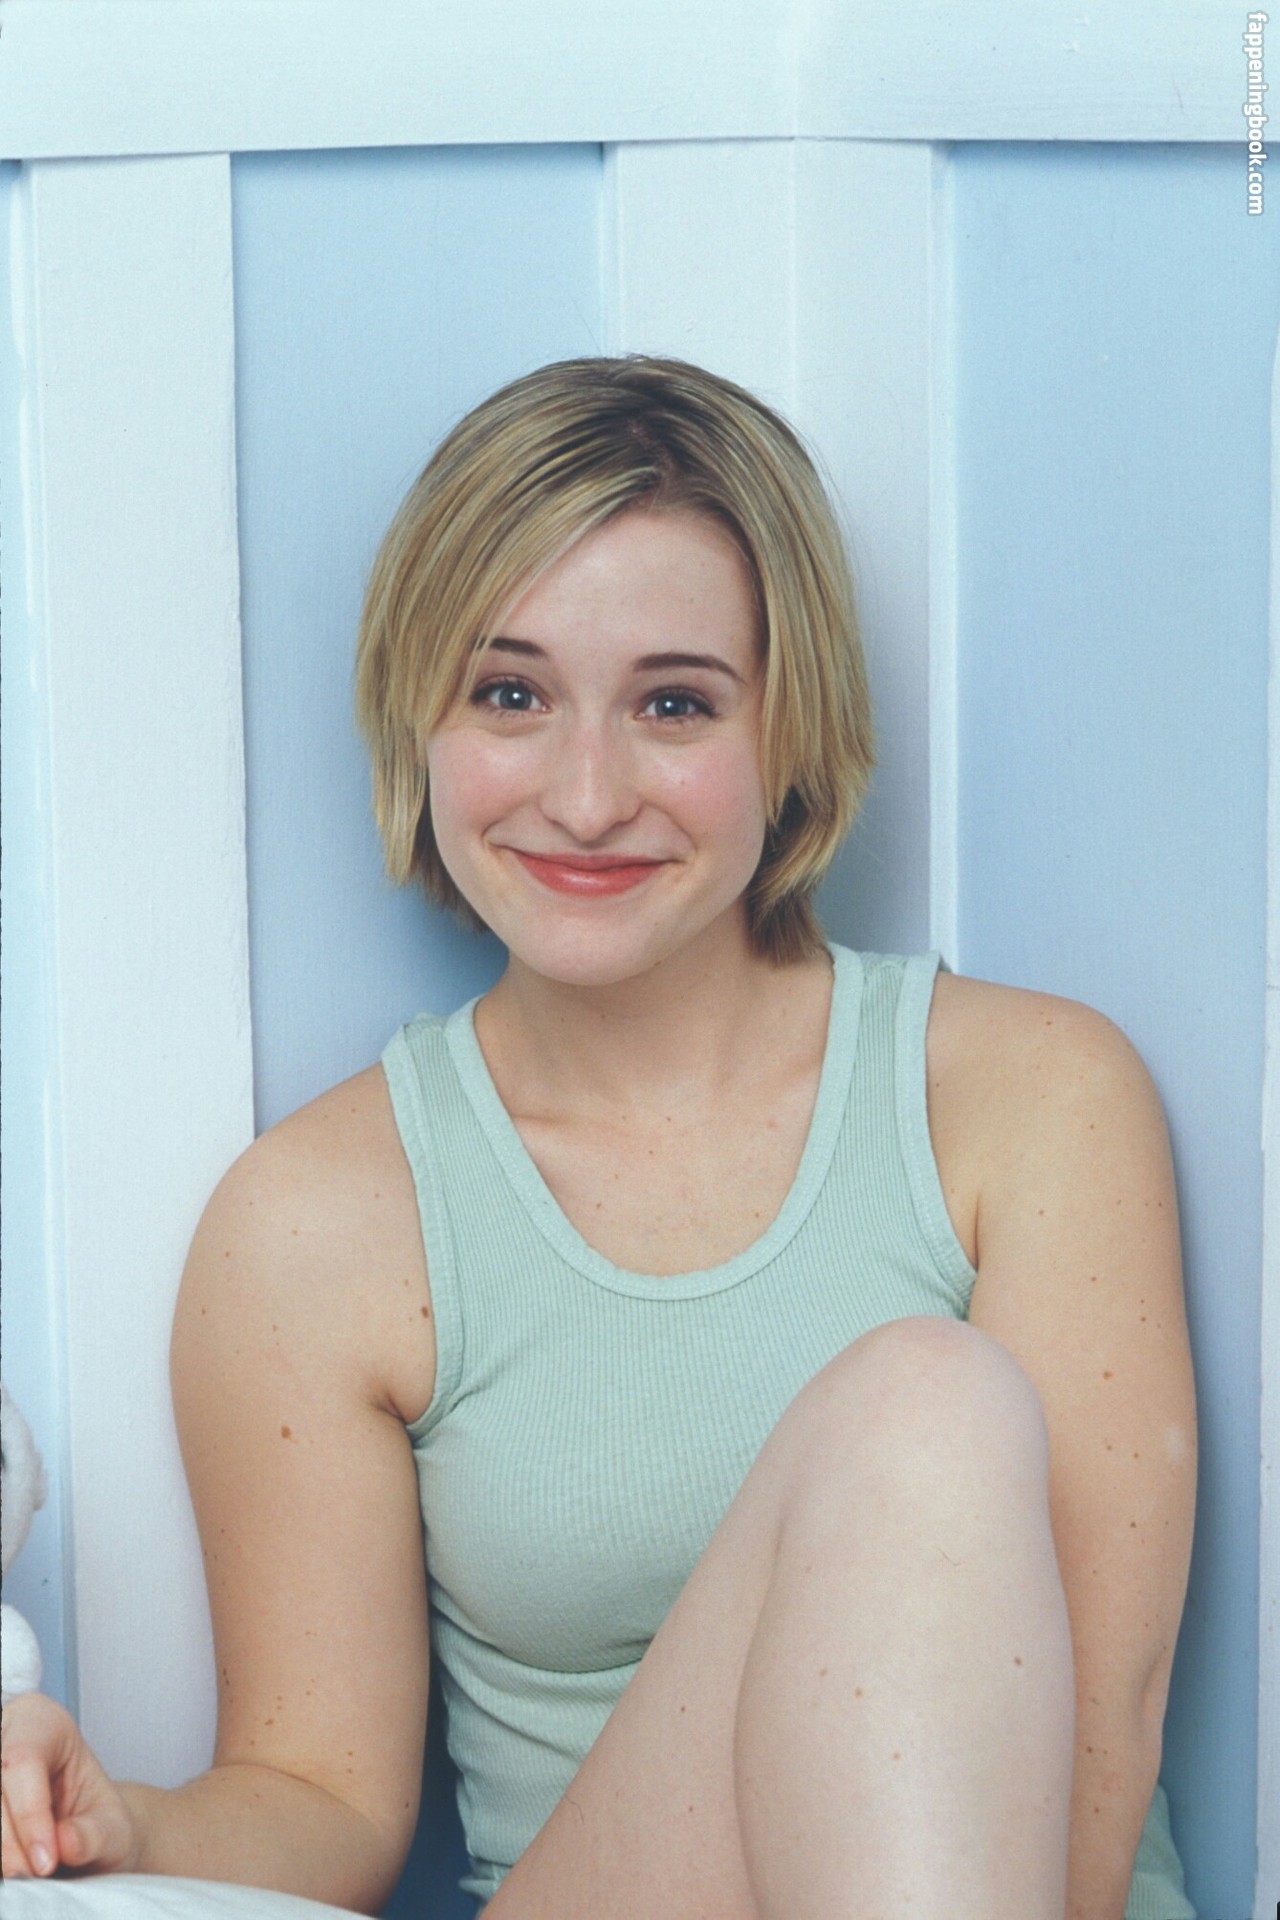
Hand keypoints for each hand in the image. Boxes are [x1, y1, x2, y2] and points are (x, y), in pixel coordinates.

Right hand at [2, 1692, 141, 1879]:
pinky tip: (11, 1875)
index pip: (23, 1759)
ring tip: (27, 1877)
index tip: (46, 1862)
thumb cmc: (98, 1824)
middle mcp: (2, 1736)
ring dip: (0, 1851)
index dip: (29, 1814)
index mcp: (42, 1722)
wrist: (84, 1841)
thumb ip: (94, 1834)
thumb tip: (64, 1842)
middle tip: (35, 1876)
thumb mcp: (113, 1828)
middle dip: (9, 1842)